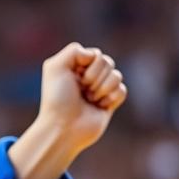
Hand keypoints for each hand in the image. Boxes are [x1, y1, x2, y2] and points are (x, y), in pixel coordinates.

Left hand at [6, 43, 126, 178]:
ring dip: (102, 88)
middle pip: (108, 62)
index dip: (88, 65)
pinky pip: (122, 90)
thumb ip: (74, 50)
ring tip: (89, 100)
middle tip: (82, 90)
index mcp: (75, 66)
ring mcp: (100, 89)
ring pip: (117, 75)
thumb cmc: (58, 99)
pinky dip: (111, 98)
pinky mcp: (110, 102)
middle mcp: (87, 76)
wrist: (64, 128)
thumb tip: (95, 56)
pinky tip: (99, 107)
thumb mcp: (56, 67)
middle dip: (95, 77)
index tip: (74, 78)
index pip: (95, 54)